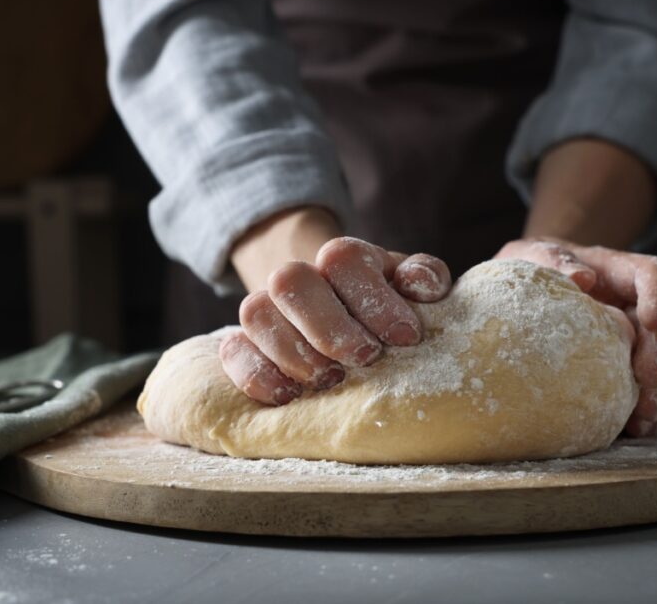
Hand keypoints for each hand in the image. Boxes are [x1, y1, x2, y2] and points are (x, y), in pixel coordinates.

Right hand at [220, 236, 451, 405]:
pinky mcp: (244, 343)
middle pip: (291, 281)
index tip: (405, 336)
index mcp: (343, 259)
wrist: (343, 317)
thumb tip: (418, 284)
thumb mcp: (411, 288)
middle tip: (364, 358)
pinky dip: (254, 375)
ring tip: (330, 382)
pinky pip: (232, 350)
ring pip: (255, 313)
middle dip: (329, 326)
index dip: (374, 297)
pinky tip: (288, 396)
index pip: (344, 259)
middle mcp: (299, 277)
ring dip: (293, 352)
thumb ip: (424, 277)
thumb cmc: (386, 308)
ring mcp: (267, 308)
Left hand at [495, 237, 656, 436]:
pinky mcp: (630, 366)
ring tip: (645, 413)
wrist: (527, 291)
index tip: (651, 320)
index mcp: (619, 271)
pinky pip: (652, 388)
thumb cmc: (532, 269)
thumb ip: (551, 257)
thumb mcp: (530, 255)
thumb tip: (580, 277)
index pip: (655, 274)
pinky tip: (639, 427)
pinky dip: (650, 408)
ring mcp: (637, 337)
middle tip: (647, 379)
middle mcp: (636, 304)